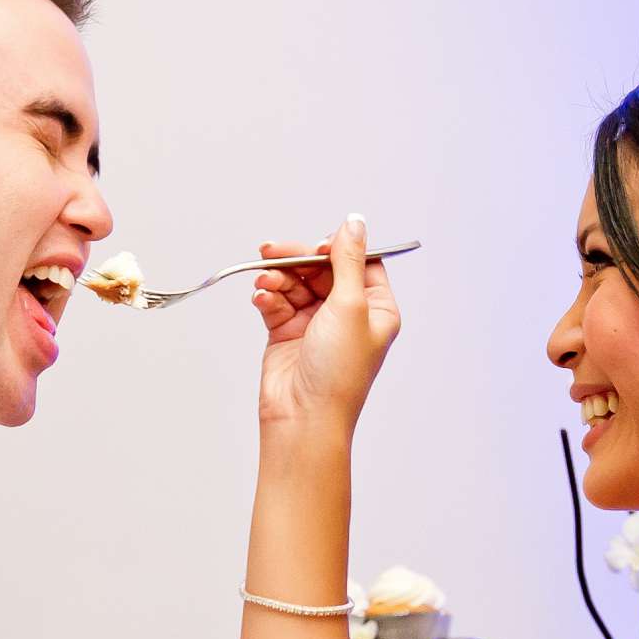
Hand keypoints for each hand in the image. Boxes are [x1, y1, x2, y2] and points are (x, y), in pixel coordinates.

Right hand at [254, 214, 402, 433]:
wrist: (303, 417)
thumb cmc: (337, 372)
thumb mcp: (350, 305)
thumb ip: (349, 260)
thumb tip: (354, 222)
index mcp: (376, 309)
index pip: (360, 263)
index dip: (337, 249)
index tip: (318, 246)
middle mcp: (348, 315)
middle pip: (322, 268)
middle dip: (298, 260)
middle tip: (273, 251)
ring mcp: (316, 324)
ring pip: (295, 283)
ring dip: (278, 278)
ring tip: (266, 282)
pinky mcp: (287, 333)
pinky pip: (276, 301)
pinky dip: (268, 296)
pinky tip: (262, 297)